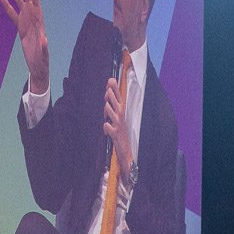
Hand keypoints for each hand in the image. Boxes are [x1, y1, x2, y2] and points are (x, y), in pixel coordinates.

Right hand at [0, 0, 49, 94]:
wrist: (39, 67)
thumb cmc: (42, 60)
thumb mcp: (43, 54)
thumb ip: (43, 46)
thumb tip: (43, 40)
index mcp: (38, 15)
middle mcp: (32, 13)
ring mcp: (25, 18)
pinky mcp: (20, 26)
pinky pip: (11, 13)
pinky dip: (6, 4)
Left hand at [103, 69, 134, 184]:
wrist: (127, 154)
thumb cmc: (121, 135)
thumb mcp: (117, 120)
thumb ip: (112, 107)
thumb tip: (107, 93)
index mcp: (121, 114)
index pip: (118, 99)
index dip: (114, 89)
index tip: (110, 79)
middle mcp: (121, 118)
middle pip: (117, 104)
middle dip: (111, 96)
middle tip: (107, 89)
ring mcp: (119, 127)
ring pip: (113, 115)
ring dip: (108, 109)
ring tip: (105, 105)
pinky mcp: (116, 137)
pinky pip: (110, 130)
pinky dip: (107, 128)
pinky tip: (105, 127)